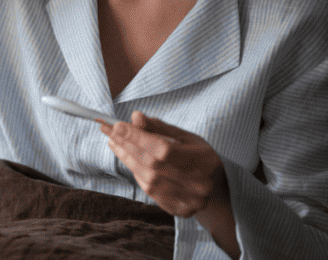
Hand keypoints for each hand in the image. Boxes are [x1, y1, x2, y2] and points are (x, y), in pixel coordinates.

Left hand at [99, 111, 227, 218]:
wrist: (218, 189)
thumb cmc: (199, 157)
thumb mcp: (186, 137)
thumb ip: (160, 128)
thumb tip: (135, 117)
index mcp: (204, 160)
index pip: (164, 149)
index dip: (138, 137)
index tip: (117, 125)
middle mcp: (198, 184)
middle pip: (152, 165)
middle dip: (127, 145)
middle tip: (109, 131)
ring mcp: (189, 201)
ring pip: (148, 180)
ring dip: (127, 159)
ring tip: (114, 143)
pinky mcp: (179, 211)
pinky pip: (150, 192)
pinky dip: (136, 173)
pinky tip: (128, 159)